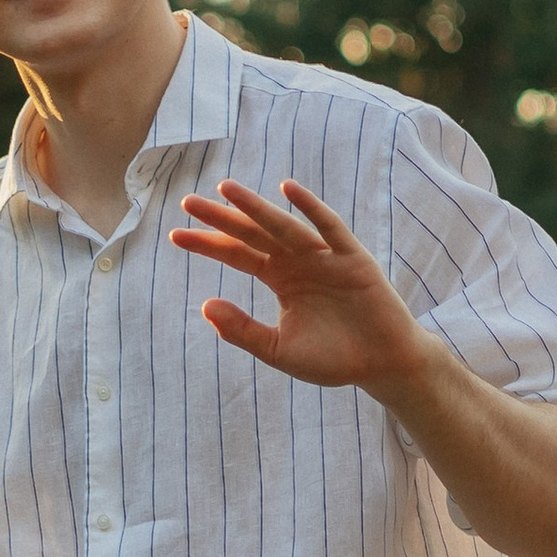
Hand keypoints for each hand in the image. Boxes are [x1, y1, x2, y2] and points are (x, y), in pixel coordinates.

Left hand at [171, 180, 431, 398]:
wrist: (381, 366)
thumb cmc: (332, 358)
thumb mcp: (278, 349)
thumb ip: (242, 331)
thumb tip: (203, 307)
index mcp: (280, 278)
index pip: (237, 254)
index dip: (208, 244)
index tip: (175, 235)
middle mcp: (299, 261)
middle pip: (254, 234)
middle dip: (222, 218)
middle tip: (188, 203)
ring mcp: (325, 257)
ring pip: (284, 226)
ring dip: (255, 207)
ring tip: (225, 190)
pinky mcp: (352, 259)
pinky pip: (329, 229)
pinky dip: (311, 209)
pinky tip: (288, 190)